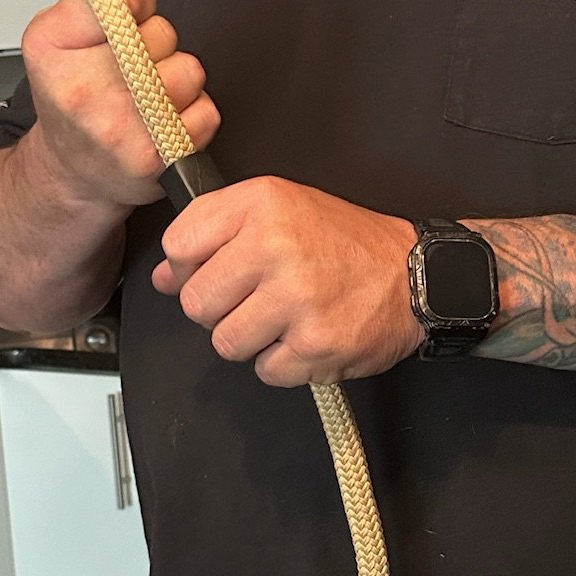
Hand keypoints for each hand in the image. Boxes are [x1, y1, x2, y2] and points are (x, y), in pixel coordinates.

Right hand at [22, 0, 220, 210]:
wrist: (72, 171)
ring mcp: (117, 127)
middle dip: (156, 44)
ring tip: (148, 98)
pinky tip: (163, 125)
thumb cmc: (73, 96)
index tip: (126, 18)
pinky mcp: (154, 158)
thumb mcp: (66, 28)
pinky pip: (206, 112)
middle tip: (130, 70)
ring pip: (189, 71)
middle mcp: (80, 89)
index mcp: (51, 45)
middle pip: (161, 32)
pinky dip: (194, 117)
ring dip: (178, 80)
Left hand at [151, 177, 423, 385]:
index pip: (178, 245)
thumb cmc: (342, 242)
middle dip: (219, 309)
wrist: (414, 275)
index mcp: (262, 204)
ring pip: (225, 343)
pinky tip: (305, 336)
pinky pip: (264, 371)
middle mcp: (276, 246)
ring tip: (284, 317)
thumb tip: (161, 278)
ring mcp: (296, 299)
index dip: (190, 266)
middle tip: (255, 299)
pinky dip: (282, 362)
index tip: (218, 269)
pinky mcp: (315, 345)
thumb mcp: (278, 210)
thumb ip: (214, 235)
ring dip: (251, 339)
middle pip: (195, 303)